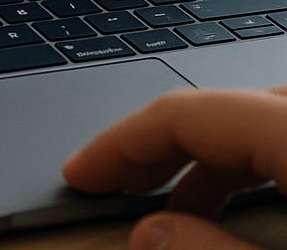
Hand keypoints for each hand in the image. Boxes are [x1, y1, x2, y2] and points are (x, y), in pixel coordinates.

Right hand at [63, 86, 286, 249]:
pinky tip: (235, 204)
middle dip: (154, 149)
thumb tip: (150, 238)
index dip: (117, 143)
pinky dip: (248, 161)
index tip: (80, 173)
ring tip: (172, 208)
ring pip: (250, 120)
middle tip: (109, 185)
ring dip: (202, 160)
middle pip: (215, 111)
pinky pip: (282, 133)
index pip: (182, 114)